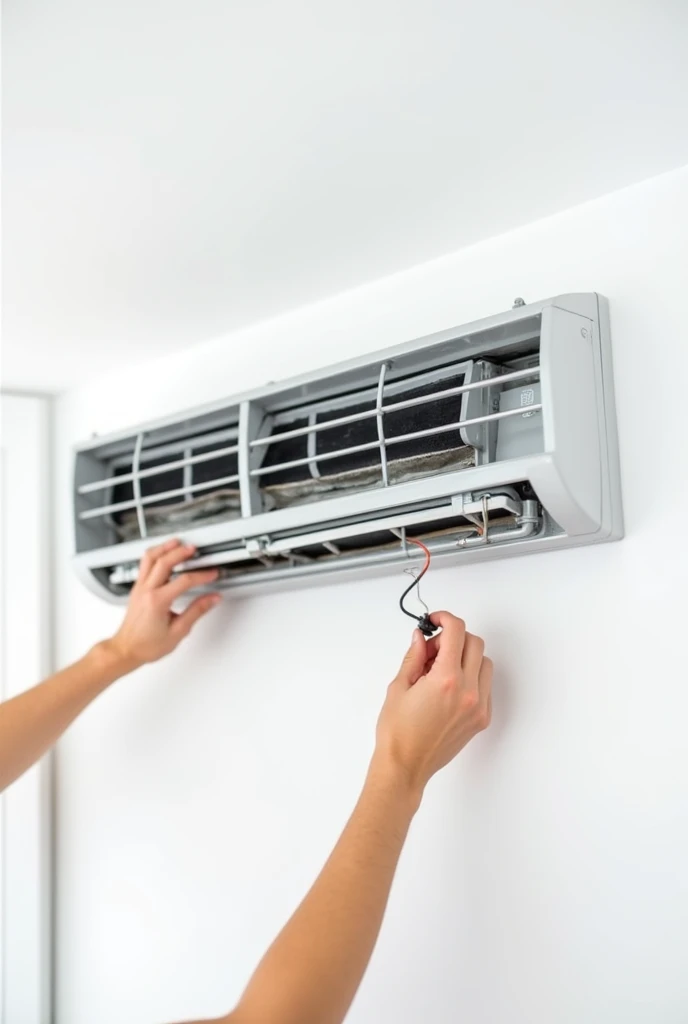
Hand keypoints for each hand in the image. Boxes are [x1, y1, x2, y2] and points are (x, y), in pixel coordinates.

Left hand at [107, 538, 220, 671]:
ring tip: (177, 542)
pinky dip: (155, 555)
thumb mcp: (178, 631)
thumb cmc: (147, 645)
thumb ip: (196, 611)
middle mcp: (146, 591)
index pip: (184, 580)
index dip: (201, 575)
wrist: (126, 649)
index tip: (212, 574)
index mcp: (158, 601)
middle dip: (181, 552)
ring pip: (149, 558)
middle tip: (194, 549)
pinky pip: (144, 564)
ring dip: (164, 547)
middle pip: (164, 561)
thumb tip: (212, 599)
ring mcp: (139, 588)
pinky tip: (163, 554)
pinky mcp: (137, 588)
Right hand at [374, 611, 491, 798]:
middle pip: (474, 643)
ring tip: (440, 670)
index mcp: (445, 679)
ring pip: (484, 663)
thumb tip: (422, 637)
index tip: (435, 621)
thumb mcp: (399, 686)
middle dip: (454, 638)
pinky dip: (472, 678)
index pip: (457, 632)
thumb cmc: (397, 731)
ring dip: (466, 657)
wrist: (406, 766)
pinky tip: (449, 688)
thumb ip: (414, 656)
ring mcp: (478, 706)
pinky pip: (486, 686)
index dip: (445, 618)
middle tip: (432, 650)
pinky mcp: (481, 719)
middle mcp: (468, 691)